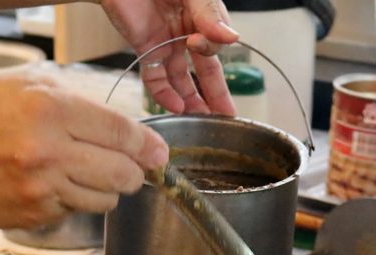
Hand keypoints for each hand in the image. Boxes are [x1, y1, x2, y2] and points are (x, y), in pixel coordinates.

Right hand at [0, 75, 168, 228]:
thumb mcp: (30, 84)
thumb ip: (80, 101)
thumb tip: (128, 128)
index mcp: (53, 109)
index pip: (123, 134)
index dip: (149, 147)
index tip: (158, 155)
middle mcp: (50, 151)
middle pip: (124, 175)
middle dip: (132, 173)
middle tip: (127, 168)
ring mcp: (42, 188)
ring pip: (106, 200)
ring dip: (104, 189)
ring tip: (80, 172)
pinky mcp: (34, 214)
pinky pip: (76, 211)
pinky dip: (72, 200)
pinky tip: (49, 183)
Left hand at [100, 0, 238, 115]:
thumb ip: (209, 13)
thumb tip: (231, 37)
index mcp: (203, 17)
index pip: (215, 47)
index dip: (209, 50)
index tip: (197, 43)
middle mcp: (187, 33)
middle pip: (205, 70)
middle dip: (215, 95)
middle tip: (225, 117)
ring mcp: (166, 43)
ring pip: (182, 79)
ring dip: (190, 100)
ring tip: (199, 120)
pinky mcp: (145, 50)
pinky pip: (156, 78)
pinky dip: (164, 94)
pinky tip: (175, 106)